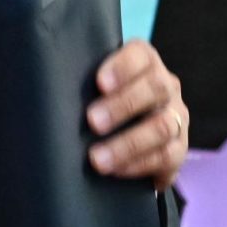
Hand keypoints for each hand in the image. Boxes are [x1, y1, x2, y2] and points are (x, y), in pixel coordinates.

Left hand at [85, 40, 187, 189]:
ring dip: (128, 143)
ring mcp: (177, 117)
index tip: (99, 83)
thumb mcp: (94, 90)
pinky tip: (117, 171)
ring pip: (163, 125)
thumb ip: (81, 84)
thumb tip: (47, 91)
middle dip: (123, 105)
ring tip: (97, 159)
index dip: (123, 66)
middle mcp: (166, 86)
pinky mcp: (179, 149)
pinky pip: (167, 156)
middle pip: (155, 88)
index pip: (141, 55)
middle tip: (92, 122)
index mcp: (145, 63)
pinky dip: (140, 164)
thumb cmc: (102, 106)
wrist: (128, 141)